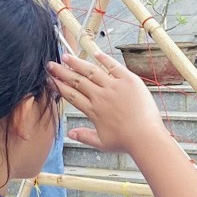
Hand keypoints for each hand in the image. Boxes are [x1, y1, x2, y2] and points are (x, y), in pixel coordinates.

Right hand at [48, 52, 168, 156]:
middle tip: (51, 65)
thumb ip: (85, 137)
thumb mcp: (102, 143)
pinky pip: (114, 66)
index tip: (50, 80)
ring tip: (66, 56)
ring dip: (77, 63)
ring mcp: (114, 87)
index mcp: (93, 111)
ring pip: (91, 71)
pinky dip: (104, 58)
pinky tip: (94, 53)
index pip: (71, 95)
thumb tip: (71, 134)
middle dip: (62, 72)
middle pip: (77, 81)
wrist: (146, 137)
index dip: (59, 86)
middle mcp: (100, 96)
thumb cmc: (127, 141)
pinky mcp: (128, 80)